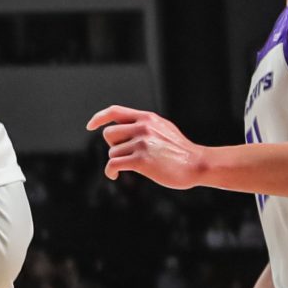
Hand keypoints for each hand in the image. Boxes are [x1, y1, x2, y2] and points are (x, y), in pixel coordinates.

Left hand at [88, 105, 208, 189]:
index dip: (99, 118)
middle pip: (109, 134)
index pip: (115, 111)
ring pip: (112, 152)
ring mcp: (142, 143)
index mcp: (147, 118)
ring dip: (119, 161)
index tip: (90, 126)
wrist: (197, 164)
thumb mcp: (163, 128)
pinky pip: (113, 164)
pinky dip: (110, 171)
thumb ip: (144, 124)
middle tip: (126, 154)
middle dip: (114, 145)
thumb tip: (123, 125)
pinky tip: (114, 176)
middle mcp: (143, 127)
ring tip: (134, 165)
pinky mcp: (141, 160)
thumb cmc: (179, 150)